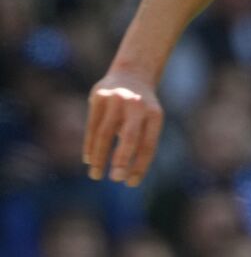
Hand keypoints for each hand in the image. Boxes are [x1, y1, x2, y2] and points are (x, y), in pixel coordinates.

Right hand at [84, 71, 163, 186]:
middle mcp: (137, 106)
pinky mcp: (99, 96)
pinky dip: (89, 145)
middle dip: (122, 160)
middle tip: (115, 179)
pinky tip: (89, 159)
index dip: (140, 166)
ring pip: (105, 134)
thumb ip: (139, 140)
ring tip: (95, 175)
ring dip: (99, 157)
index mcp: (154, 114)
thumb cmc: (141, 107)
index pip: (148, 144)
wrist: (132, 73)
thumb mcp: (149, 119)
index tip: (131, 183)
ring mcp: (117, 99)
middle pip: (130, 137)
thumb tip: (125, 172)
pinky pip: (92, 126)